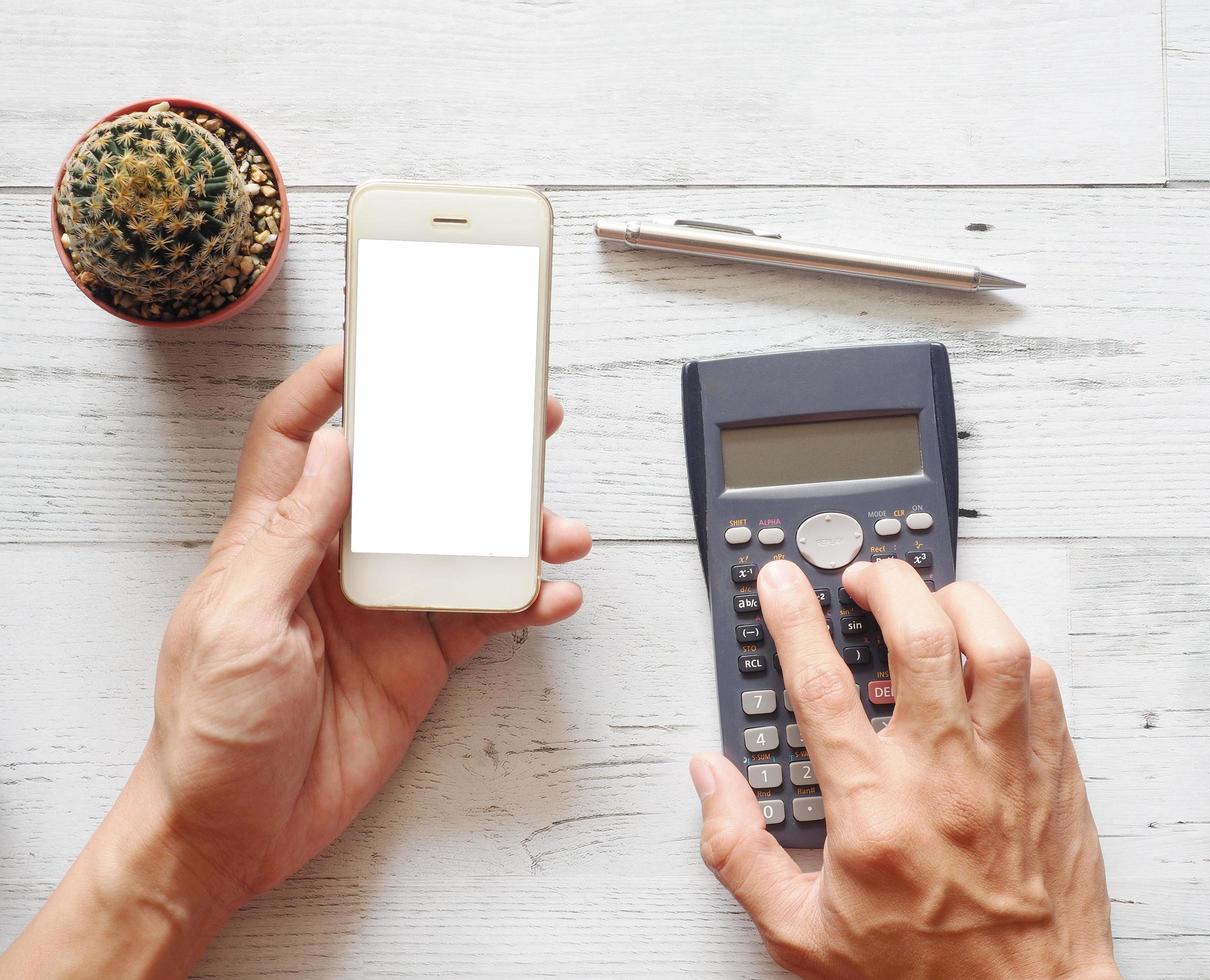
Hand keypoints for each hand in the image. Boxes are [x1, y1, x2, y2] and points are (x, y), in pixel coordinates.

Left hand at [145, 345, 590, 901]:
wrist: (237, 830)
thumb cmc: (210, 729)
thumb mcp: (238, 620)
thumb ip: (293, 533)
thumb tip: (335, 446)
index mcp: (274, 537)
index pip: (295, 437)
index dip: (327, 386)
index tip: (373, 345)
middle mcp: (336, 561)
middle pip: (406, 479)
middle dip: (461, 442)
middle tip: (519, 416)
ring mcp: (385, 607)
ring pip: (462, 543)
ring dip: (516, 530)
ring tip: (561, 527)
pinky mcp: (421, 655)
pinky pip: (484, 613)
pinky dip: (525, 601)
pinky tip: (553, 594)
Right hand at [690, 559, 1118, 979]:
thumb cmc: (923, 973)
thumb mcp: (799, 932)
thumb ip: (739, 850)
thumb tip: (710, 779)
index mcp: (874, 808)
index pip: (822, 683)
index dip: (793, 618)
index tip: (781, 583)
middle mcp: (944, 773)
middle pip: (918, 634)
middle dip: (884, 583)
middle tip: (860, 579)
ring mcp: (1007, 766)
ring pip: (992, 642)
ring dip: (954, 602)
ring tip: (925, 600)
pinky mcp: (1054, 771)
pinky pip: (1038, 680)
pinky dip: (1005, 648)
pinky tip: (980, 656)